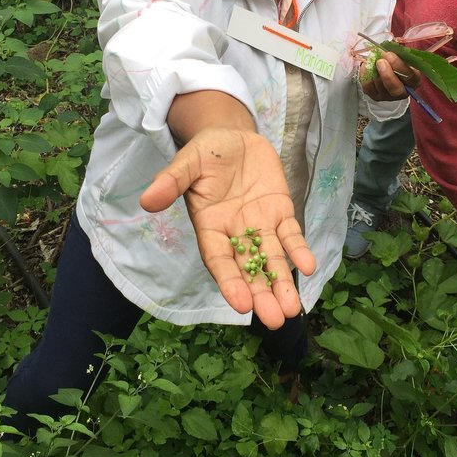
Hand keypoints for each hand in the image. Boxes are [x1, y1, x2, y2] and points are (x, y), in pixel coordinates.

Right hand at [139, 128, 315, 329]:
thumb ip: (171, 181)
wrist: (232, 136)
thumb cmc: (205, 153)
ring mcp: (259, 224)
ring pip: (271, 259)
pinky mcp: (280, 211)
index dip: (229, 282)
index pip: (219, 259)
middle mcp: (235, 232)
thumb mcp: (186, 162)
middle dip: (261, 294)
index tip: (241, 305)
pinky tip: (309, 267)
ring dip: (282, 283)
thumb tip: (147, 199)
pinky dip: (299, 250)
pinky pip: (290, 235)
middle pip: (248, 269)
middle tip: (274, 320)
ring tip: (291, 310)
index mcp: (209, 226)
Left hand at [361, 51, 419, 100]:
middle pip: (395, 89)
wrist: (384, 68)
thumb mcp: (402, 55)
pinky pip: (368, 87)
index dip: (399, 65)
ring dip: (374, 71)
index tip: (389, 54)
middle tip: (380, 61)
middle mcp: (402, 92)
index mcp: (413, 80)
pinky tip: (366, 65)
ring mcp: (388, 96)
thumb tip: (393, 43)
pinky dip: (365, 75)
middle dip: (387, 75)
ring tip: (372, 59)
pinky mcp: (375, 96)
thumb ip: (400, 50)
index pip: (410, 77)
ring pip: (380, 87)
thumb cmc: (396, 61)